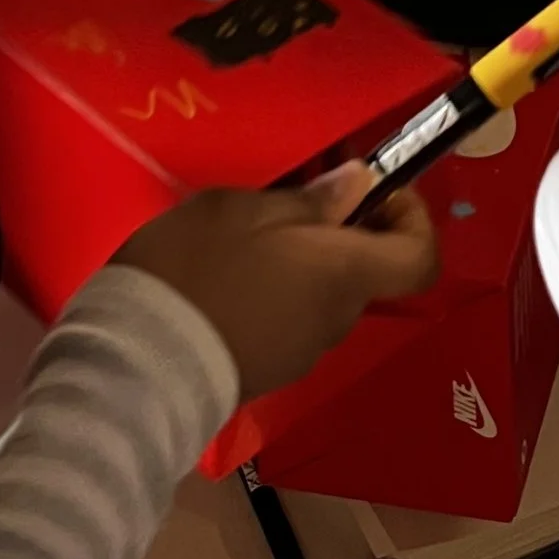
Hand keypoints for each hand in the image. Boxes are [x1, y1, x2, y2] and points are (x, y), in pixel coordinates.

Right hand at [115, 169, 436, 401]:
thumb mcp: (239, 211)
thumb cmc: (194, 272)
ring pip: (324, 296)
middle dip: (340, 232)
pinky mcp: (270, 372)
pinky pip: (292, 322)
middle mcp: (337, 318)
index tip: (373, 189)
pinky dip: (278, 295)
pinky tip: (228, 280)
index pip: (421, 258)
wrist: (138, 366)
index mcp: (343, 273)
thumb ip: (307, 200)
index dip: (412, 218)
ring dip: (304, 264)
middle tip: (291, 198)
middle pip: (365, 271)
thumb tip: (358, 186)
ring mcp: (304, 352)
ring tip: (246, 238)